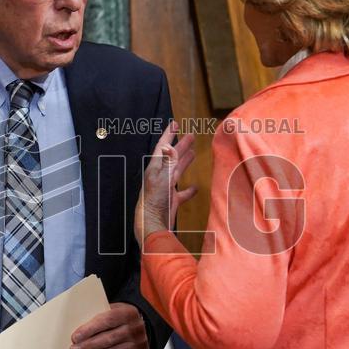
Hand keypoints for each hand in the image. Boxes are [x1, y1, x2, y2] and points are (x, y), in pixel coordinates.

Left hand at [69, 303, 148, 348]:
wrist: (141, 325)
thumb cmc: (120, 317)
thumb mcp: (112, 309)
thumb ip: (98, 317)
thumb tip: (78, 333)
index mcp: (128, 313)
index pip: (107, 321)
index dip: (89, 330)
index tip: (75, 338)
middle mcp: (136, 328)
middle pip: (108, 340)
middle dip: (88, 347)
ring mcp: (139, 343)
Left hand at [134, 121, 197, 245]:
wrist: (152, 225)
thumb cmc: (154, 201)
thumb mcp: (162, 178)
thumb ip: (167, 162)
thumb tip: (169, 146)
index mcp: (155, 168)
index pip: (162, 147)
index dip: (168, 135)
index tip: (174, 124)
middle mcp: (160, 176)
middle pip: (172, 157)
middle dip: (181, 146)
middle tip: (191, 135)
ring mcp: (166, 189)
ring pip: (177, 172)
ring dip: (184, 162)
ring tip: (193, 153)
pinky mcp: (171, 201)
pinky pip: (182, 193)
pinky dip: (189, 189)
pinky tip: (195, 187)